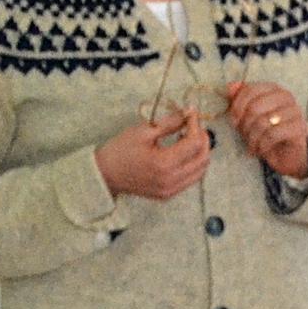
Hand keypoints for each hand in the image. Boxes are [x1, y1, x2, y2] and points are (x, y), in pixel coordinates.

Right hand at [95, 110, 209, 199]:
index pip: (194, 142)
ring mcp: (171, 190)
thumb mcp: (143, 131)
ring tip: (189, 138)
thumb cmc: (120, 151)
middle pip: (203, 158)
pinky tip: (183, 153)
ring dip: (200, 152)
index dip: (196, 125)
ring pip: (201, 170)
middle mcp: (171, 180)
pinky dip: (194, 165)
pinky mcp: (169, 194)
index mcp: (164, 163)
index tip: (192, 113)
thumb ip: (169, 123)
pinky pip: (191, 179)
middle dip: (203, 139)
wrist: (104, 174)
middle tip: (194, 125)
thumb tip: (187, 113)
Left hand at [225, 81, 307, 178]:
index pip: (250, 90)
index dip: (237, 106)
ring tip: (252, 144)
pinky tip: (261, 149)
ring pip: (263, 122)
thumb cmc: (265, 131)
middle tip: (244, 135)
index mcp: (273, 89)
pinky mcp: (299, 128)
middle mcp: (286, 97)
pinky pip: (273, 134)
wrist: (286, 154)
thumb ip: (238, 99)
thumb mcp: (247, 115)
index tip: (234, 121)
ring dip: (253, 137)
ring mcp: (295, 111)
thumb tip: (230, 86)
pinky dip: (263, 144)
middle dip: (245, 124)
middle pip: (255, 107)